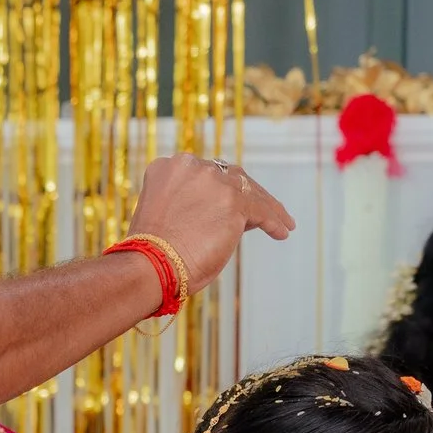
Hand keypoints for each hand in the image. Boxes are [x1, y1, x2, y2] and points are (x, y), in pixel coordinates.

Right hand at [128, 154, 295, 292]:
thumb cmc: (152, 254)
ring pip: (250, 192)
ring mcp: (214, 181)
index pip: (204, 174)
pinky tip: (281, 232)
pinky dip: (274, 221)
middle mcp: (191, 167)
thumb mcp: (166, 216)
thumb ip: (188, 206)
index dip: (221, 190)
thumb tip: (216, 218)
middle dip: (248, 194)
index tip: (231, 203)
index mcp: (168, 168)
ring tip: (281, 223)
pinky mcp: (234, 201)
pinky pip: (261, 210)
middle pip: (231, 176)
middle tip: (261, 210)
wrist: (150, 266)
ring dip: (267, 208)